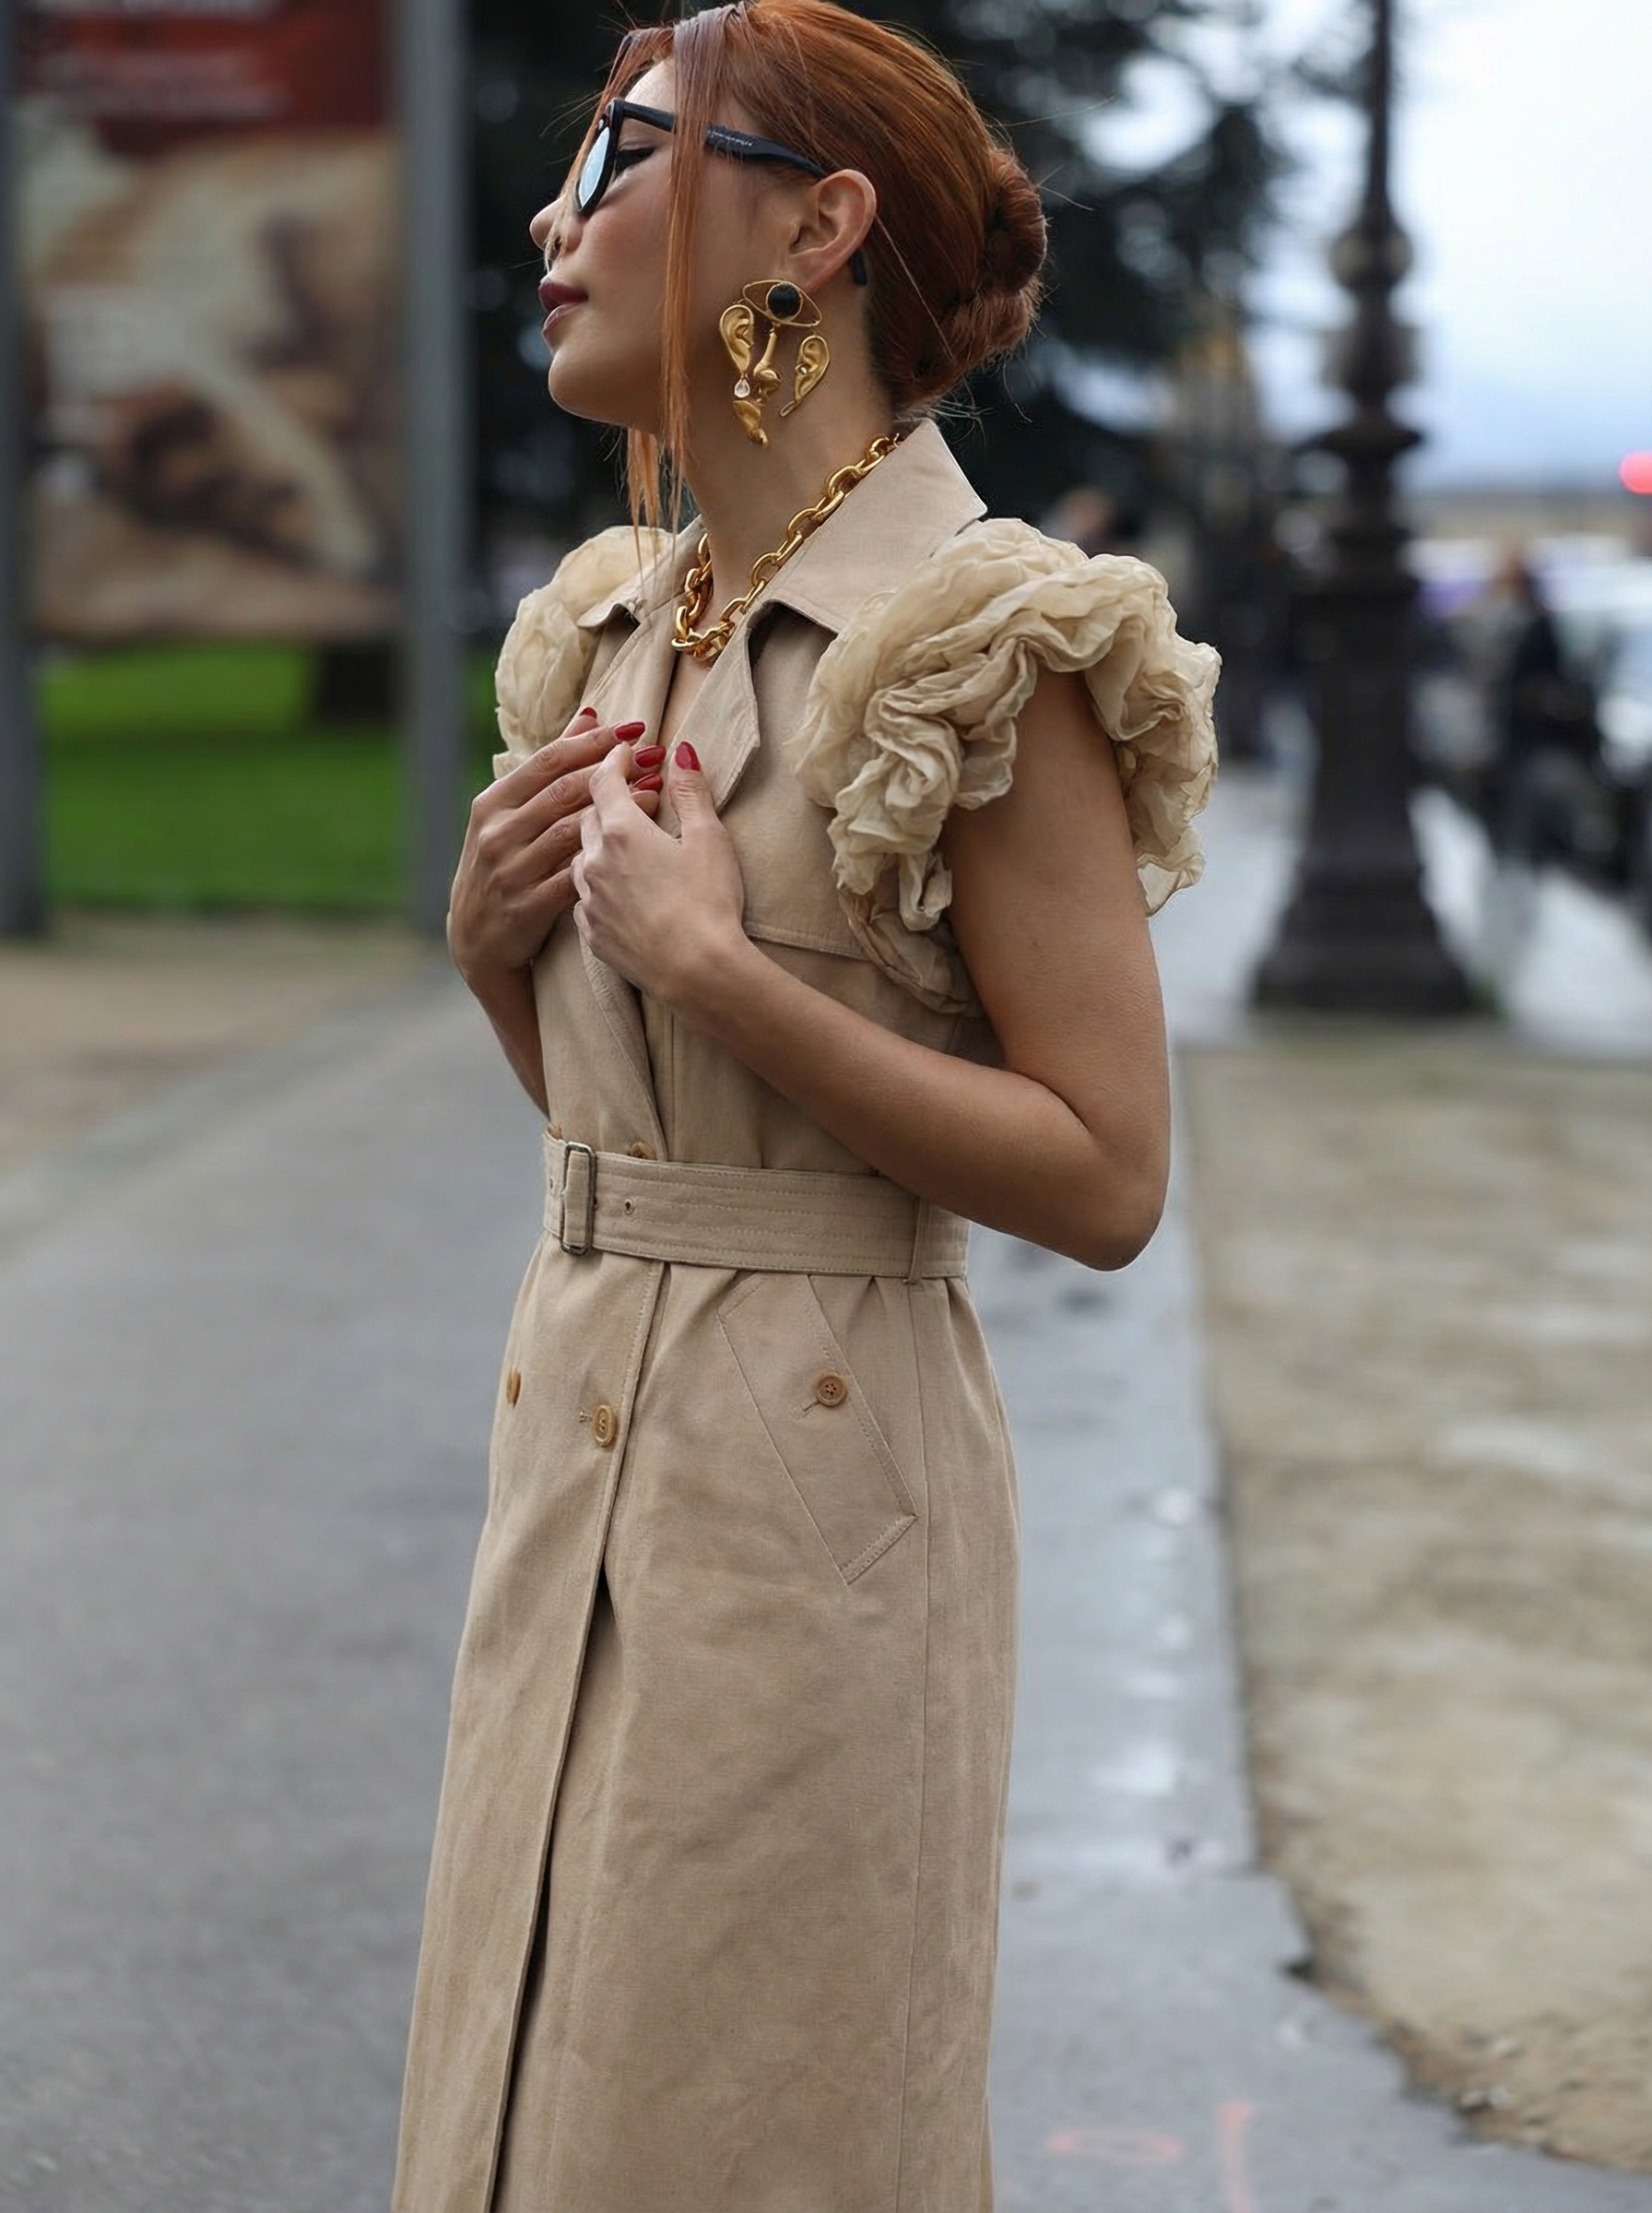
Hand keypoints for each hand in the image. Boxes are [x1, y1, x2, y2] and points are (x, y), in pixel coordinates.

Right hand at [447, 708, 662, 983]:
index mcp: (492, 804)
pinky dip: (607, 857)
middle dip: (613, 769)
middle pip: (563, 791)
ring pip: (571, 831)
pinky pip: (573, 876)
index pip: (548, 761)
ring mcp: (510, 871)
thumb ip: (551, 765)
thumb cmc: (505, 865)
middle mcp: (497, 833)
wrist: (478, 941)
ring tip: (656, 792)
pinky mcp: (527, 907)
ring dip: (618, 810)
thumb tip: (590, 716)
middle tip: (655, 754)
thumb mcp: (511, 815)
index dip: (595, 742)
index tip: (635, 728)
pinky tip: (639, 846)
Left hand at [572, 741, 749, 1014]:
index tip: (624, 754)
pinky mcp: (592, 934)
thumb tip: (681, 752)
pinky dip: (597, 886)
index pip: (603, 780)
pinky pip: (585, 899)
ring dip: (597, 846)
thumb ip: (691, 792)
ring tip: (623, 847)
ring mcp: (589, 900)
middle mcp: (593, 861)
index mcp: (621, 830)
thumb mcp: (709, 839)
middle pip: (586, 816)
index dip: (613, 761)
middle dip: (606, 801)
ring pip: (580, 858)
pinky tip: (617, 891)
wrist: (697, 972)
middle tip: (630, 797)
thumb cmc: (708, 903)